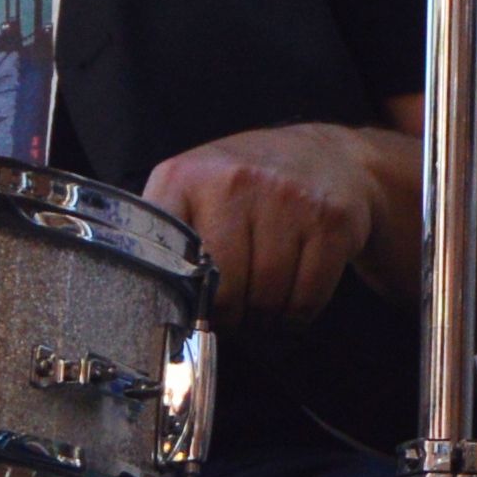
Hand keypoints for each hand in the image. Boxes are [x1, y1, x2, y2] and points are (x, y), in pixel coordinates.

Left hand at [146, 123, 400, 319]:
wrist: (327, 155)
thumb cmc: (249, 185)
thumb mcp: (195, 190)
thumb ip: (168, 235)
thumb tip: (147, 305)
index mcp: (184, 177)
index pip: (165, 260)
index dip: (177, 301)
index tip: (187, 315)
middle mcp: (233, 180)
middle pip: (222, 290)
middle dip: (228, 319)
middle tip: (233, 320)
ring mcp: (286, 198)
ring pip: (266, 299)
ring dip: (264, 321)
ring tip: (261, 313)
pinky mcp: (330, 220)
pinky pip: (306, 298)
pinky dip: (297, 316)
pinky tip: (290, 304)